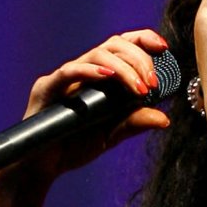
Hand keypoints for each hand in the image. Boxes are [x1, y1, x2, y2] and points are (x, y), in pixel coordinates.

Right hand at [7, 28, 173, 183]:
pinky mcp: (47, 88)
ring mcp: (65, 77)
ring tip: (139, 88)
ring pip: (97, 53)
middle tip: (152, 83)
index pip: (122, 45)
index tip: (164, 48)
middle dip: (139, 58)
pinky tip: (107, 76)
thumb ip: (134, 123)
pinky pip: (69, 71)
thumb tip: (164, 118)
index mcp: (99, 76)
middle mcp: (83, 70)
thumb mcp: (111, 134)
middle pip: (114, 44)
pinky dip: (90, 70)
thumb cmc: (72, 146)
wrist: (42, 166)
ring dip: (124, 68)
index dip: (143, 40)